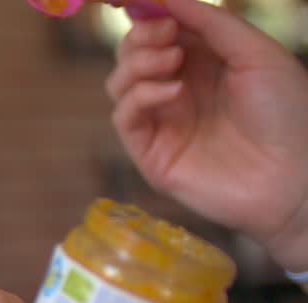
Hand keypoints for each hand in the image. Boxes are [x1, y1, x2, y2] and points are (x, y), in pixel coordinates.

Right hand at [107, 0, 307, 268]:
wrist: (293, 178)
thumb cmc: (287, 114)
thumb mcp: (257, 53)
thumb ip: (213, 22)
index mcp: (204, 63)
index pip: (159, 32)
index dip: (148, 14)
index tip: (147, 3)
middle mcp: (177, 89)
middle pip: (131, 54)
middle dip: (140, 37)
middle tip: (165, 34)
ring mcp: (161, 122)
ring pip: (119, 82)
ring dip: (138, 63)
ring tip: (172, 61)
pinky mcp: (150, 152)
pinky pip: (124, 116)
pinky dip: (141, 95)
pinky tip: (173, 92)